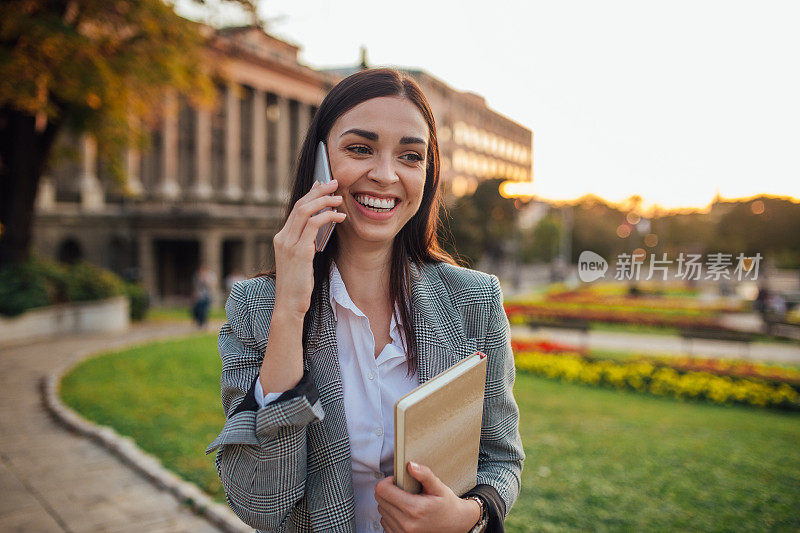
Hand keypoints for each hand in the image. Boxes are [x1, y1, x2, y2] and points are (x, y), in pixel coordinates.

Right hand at [271, 179, 345, 317]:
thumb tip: (320, 225)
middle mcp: (282, 237)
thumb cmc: (298, 284)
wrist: (289, 304)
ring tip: (340, 198)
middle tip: (335, 183)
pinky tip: (340, 217)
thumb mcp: (301, 259)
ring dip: (324, 201)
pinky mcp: (299, 251)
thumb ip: (306, 242)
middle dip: (318, 191)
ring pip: (305, 211)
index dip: (311, 193)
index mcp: (281, 237)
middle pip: (300, 204)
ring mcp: (288, 244)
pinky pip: (313, 225)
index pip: (296, 208)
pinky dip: (328, 217)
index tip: (324, 184)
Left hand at [374, 462, 480, 532]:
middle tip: (403, 490)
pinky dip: (390, 515)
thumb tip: (410, 466)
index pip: (382, 490)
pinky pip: (384, 522)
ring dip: (389, 503)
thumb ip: (425, 475)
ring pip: (381, 510)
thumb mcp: (439, 487)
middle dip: (388, 491)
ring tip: (405, 501)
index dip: (388, 481)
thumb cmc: (447, 505)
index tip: (398, 481)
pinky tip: (404, 512)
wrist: (456, 525)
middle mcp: (406, 523)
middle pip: (379, 500)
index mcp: (414, 509)